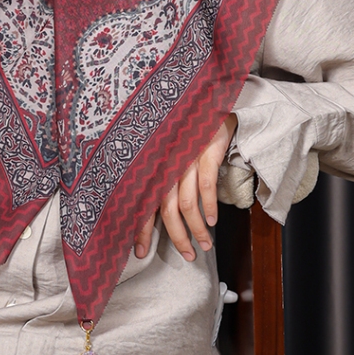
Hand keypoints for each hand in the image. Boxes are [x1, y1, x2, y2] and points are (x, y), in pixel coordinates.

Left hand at [134, 114, 236, 260]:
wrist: (207, 97)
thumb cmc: (186, 128)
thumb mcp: (168, 151)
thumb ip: (162, 178)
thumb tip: (157, 211)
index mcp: (153, 166)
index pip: (142, 204)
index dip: (140, 231)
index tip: (140, 253)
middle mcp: (165, 164)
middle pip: (166, 210)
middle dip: (176, 238)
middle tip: (187, 256)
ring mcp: (185, 158)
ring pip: (186, 204)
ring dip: (196, 228)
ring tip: (204, 245)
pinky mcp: (205, 151)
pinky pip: (206, 185)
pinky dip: (209, 206)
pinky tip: (213, 220)